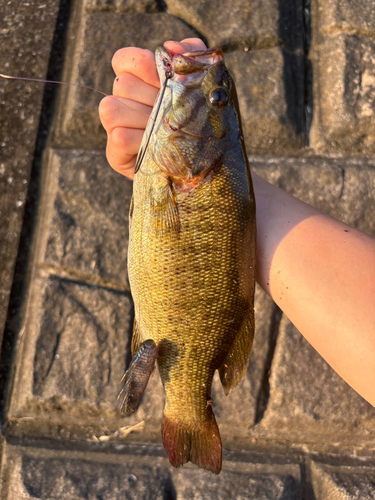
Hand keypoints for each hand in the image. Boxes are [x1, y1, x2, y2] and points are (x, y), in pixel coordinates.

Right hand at [99, 38, 206, 179]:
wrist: (202, 164)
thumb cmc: (199, 122)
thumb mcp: (200, 86)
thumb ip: (191, 57)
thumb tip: (172, 47)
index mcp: (138, 81)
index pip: (123, 59)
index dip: (143, 65)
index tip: (167, 78)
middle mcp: (122, 100)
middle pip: (123, 84)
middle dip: (153, 97)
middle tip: (174, 111)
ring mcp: (115, 127)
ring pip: (112, 108)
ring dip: (144, 118)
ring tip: (166, 129)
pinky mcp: (115, 153)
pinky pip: (119, 137)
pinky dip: (140, 140)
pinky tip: (157, 145)